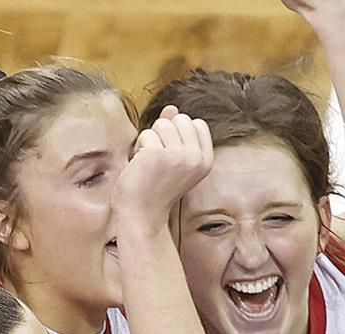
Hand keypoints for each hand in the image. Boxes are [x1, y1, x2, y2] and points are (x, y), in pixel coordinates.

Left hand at [115, 107, 212, 224]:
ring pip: (162, 123)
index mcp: (206, 160)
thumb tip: (172, 107)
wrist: (141, 215)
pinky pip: (146, 134)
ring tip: (149, 163)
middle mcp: (196, 158)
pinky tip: (141, 167)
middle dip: (164, 134)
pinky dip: (139, 148)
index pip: (196, 123)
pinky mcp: (159, 154)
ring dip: (150, 140)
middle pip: (179, 119)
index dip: (178, 134)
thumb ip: (175, 132)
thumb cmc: (154, 187)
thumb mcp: (172, 158)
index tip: (171, 158)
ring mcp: (179, 156)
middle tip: (158, 161)